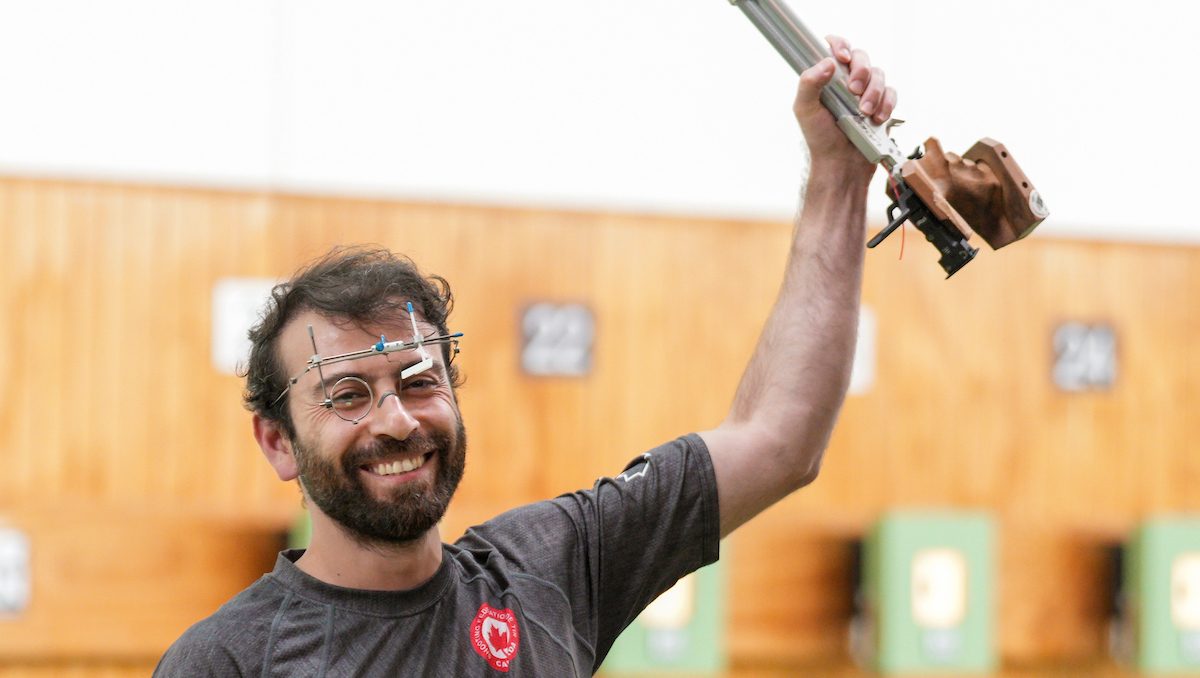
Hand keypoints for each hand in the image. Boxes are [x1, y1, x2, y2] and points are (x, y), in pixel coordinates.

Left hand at [793, 35, 895, 177]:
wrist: (842, 166)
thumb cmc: (820, 140)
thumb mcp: (805, 110)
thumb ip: (809, 83)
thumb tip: (828, 62)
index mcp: (826, 79)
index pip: (835, 48)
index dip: (841, 46)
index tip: (842, 59)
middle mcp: (846, 82)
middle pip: (861, 57)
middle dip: (861, 71)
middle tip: (853, 92)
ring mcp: (865, 93)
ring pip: (879, 74)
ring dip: (874, 92)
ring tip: (864, 113)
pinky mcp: (881, 106)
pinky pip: (892, 92)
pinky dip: (886, 104)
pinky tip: (877, 119)